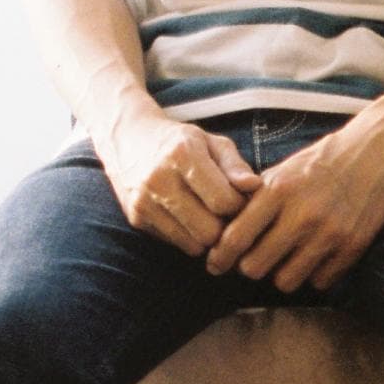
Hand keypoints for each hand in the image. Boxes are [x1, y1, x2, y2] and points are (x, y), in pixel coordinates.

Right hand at [100, 108, 261, 256]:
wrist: (127, 137)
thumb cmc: (181, 142)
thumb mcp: (212, 143)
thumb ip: (235, 166)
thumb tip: (256, 187)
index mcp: (183, 153)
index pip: (224, 202)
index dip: (239, 207)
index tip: (239, 200)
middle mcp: (159, 178)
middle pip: (209, 231)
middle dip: (224, 228)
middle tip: (226, 216)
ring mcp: (144, 200)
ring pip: (193, 245)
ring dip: (208, 238)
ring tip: (209, 218)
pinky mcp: (136, 218)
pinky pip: (176, 244)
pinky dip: (188, 238)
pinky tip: (189, 219)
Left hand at [206, 112, 383, 291]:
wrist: (376, 153)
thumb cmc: (324, 161)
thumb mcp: (284, 170)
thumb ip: (257, 200)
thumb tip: (228, 232)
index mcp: (279, 191)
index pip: (236, 237)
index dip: (220, 256)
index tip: (216, 264)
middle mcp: (302, 215)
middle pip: (255, 267)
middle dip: (250, 267)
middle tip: (255, 260)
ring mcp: (328, 235)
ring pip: (285, 281)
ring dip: (282, 274)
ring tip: (287, 260)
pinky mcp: (351, 248)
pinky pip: (319, 282)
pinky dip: (314, 275)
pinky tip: (316, 257)